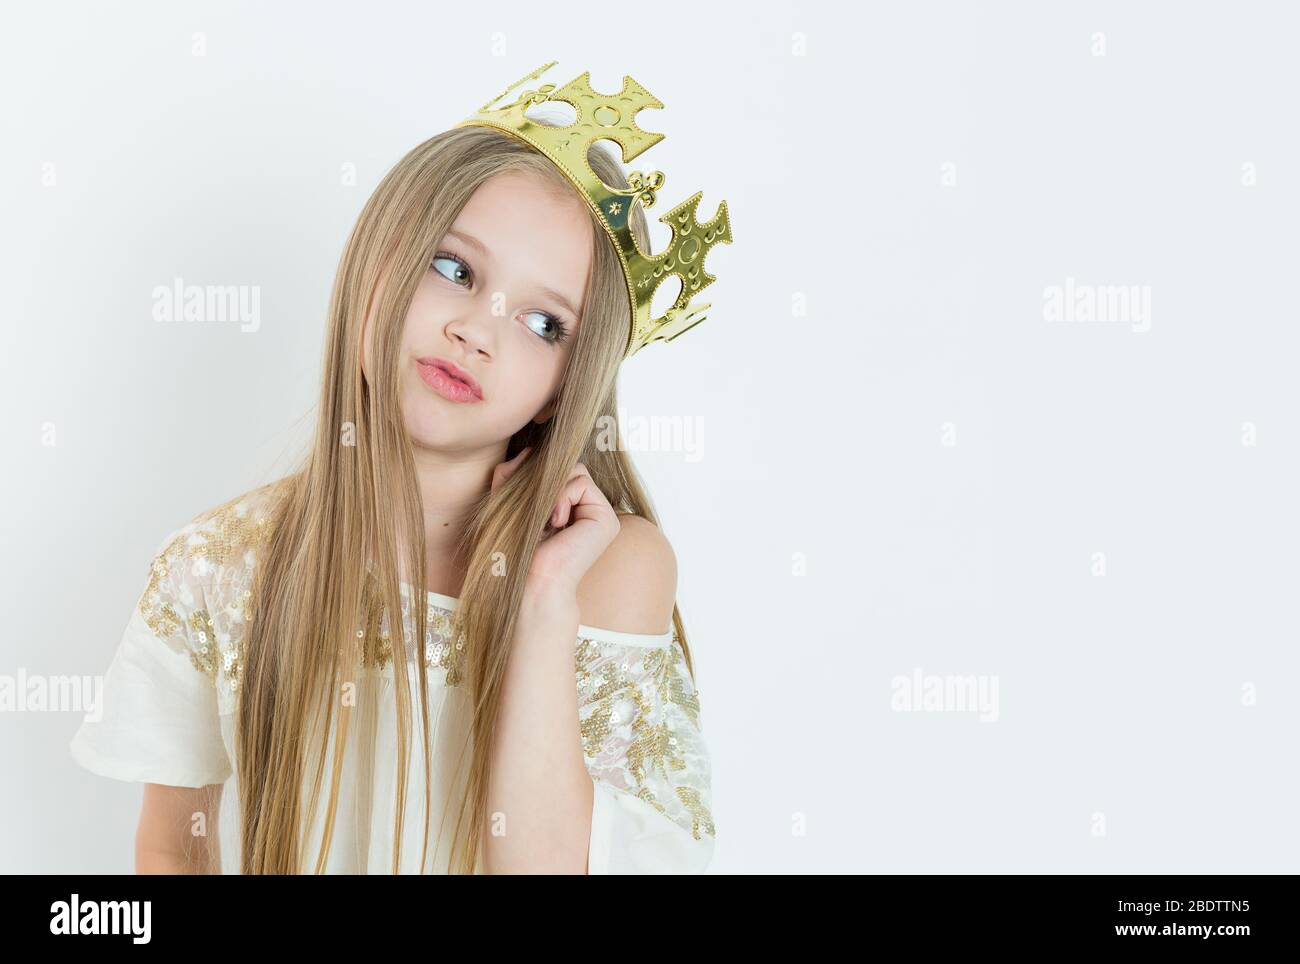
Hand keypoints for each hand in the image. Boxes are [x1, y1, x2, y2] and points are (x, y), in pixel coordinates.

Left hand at [491, 447, 620, 604]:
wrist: (528, 582)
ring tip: (546, 520)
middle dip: (545, 481)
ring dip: (552, 491)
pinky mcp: (606, 519)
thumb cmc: (515, 550)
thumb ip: (514, 474)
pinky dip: (561, 497)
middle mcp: (588, 512)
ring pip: (575, 470)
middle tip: (537, 512)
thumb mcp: (507, 503)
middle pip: (569, 466)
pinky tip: (556, 523)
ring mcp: (600, 515)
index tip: (525, 503)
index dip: (538, 477)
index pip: (557, 471)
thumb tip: (529, 450)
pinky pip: (581, 482)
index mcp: (570, 510)